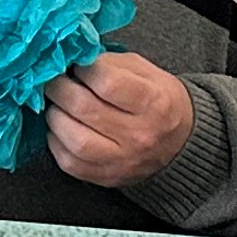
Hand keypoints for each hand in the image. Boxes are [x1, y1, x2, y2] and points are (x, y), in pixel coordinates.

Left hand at [39, 50, 197, 188]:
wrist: (180, 144)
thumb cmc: (159, 101)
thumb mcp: (147, 72)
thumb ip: (112, 64)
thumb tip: (75, 60)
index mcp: (154, 102)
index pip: (107, 82)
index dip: (84, 69)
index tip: (78, 64)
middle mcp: (139, 134)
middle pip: (84, 109)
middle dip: (60, 89)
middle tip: (56, 81)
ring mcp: (123, 160)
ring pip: (74, 140)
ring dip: (55, 117)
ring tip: (57, 105)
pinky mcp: (107, 177)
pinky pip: (69, 163)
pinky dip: (56, 142)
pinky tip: (61, 129)